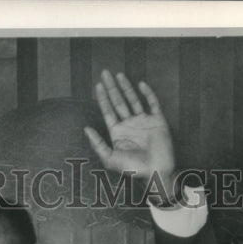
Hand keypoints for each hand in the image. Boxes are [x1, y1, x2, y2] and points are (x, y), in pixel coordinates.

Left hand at [84, 70, 174, 197]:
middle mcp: (129, 124)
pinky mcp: (157, 120)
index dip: (103, 98)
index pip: (108, 111)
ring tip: (118, 74)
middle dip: (111, 88)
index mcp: (118, 133)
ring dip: (126, 87)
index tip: (98, 85)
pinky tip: (140, 84)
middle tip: (104, 73)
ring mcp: (143, 121)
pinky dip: (147, 93)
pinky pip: (152, 103)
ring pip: (133, 99)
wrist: (155, 171)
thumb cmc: (132, 168)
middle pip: (118, 102)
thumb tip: (85, 128)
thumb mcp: (110, 158)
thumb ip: (97, 144)